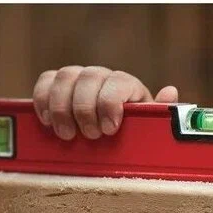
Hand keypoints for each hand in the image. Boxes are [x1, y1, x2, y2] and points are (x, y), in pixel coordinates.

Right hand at [32, 66, 177, 139]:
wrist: (111, 133)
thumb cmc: (130, 132)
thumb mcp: (148, 127)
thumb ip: (159, 112)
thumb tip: (170, 93)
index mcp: (126, 85)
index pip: (118, 82)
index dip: (110, 103)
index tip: (109, 129)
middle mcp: (101, 76)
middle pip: (88, 76)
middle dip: (85, 108)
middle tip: (89, 136)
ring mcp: (77, 79)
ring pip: (65, 76)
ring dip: (62, 107)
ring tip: (66, 134)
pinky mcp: (56, 87)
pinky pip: (45, 81)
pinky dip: (42, 100)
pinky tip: (48, 121)